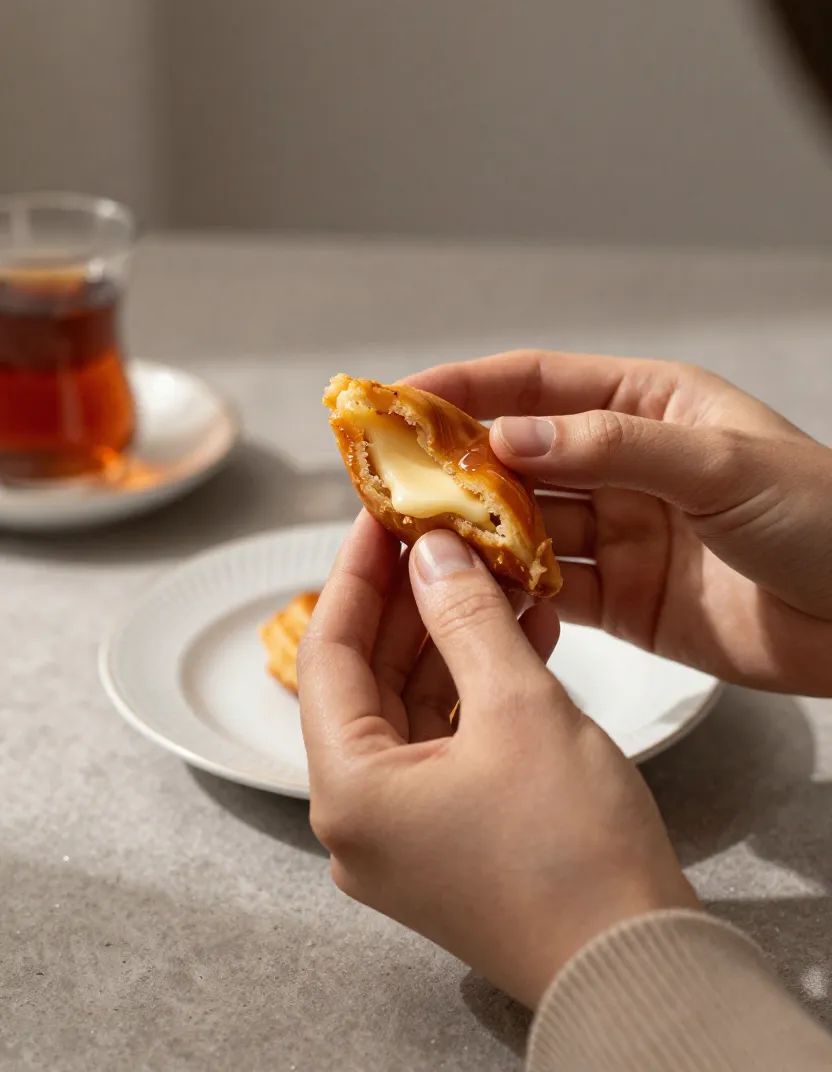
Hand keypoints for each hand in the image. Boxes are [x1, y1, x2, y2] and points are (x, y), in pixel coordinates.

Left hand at [298, 512, 695, 1008]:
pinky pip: (447, 741)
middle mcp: (360, 818)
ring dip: (451, 638)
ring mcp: (405, 834)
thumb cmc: (573, 848)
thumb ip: (464, 616)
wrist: (638, 965)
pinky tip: (518, 632)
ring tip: (493, 570)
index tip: (379, 512)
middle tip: (440, 531)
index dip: (355, 574)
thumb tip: (429, 550)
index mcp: (349, 791)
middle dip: (409, 600)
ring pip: (413, 707)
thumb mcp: (517, 707)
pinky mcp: (450, 839)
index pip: (328, 653)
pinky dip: (476, 686)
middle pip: (369, 680)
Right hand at [406, 350, 831, 694]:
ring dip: (476, 534)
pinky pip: (551, 590)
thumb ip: (614, 448)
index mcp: (649, 405)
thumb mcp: (721, 465)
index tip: (399, 401)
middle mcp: (625, 465)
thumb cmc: (826, 516)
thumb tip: (511, 437)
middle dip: (456, 469)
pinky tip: (475, 595)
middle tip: (391, 485)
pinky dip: (512, 592)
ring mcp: (622, 534)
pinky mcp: (626, 600)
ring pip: (526, 527)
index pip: (537, 383)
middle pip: (519, 458)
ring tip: (418, 543)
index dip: (464, 387)